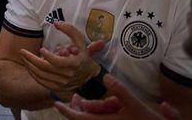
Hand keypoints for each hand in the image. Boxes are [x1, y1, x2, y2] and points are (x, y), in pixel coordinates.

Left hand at [19, 20, 105, 98]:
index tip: (41, 49)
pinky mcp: (58, 88)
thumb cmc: (82, 54)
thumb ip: (70, 29)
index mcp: (74, 64)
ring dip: (30, 66)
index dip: (48, 56)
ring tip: (23, 57)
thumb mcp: (80, 40)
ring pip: (41, 76)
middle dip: (31, 59)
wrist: (89, 74)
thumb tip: (56, 23)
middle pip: (45, 68)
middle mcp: (68, 75)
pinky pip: (42, 82)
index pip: (57, 62)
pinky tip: (29, 67)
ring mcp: (63, 83)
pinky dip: (34, 75)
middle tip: (22, 51)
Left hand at [53, 74, 177, 119]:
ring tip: (83, 99)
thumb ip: (121, 91)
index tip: (55, 103)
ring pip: (95, 119)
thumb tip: (105, 76)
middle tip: (73, 97)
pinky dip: (100, 112)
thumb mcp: (136, 105)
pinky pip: (104, 119)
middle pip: (85, 119)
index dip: (66, 111)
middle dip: (77, 109)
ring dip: (89, 110)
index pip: (80, 118)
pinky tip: (107, 105)